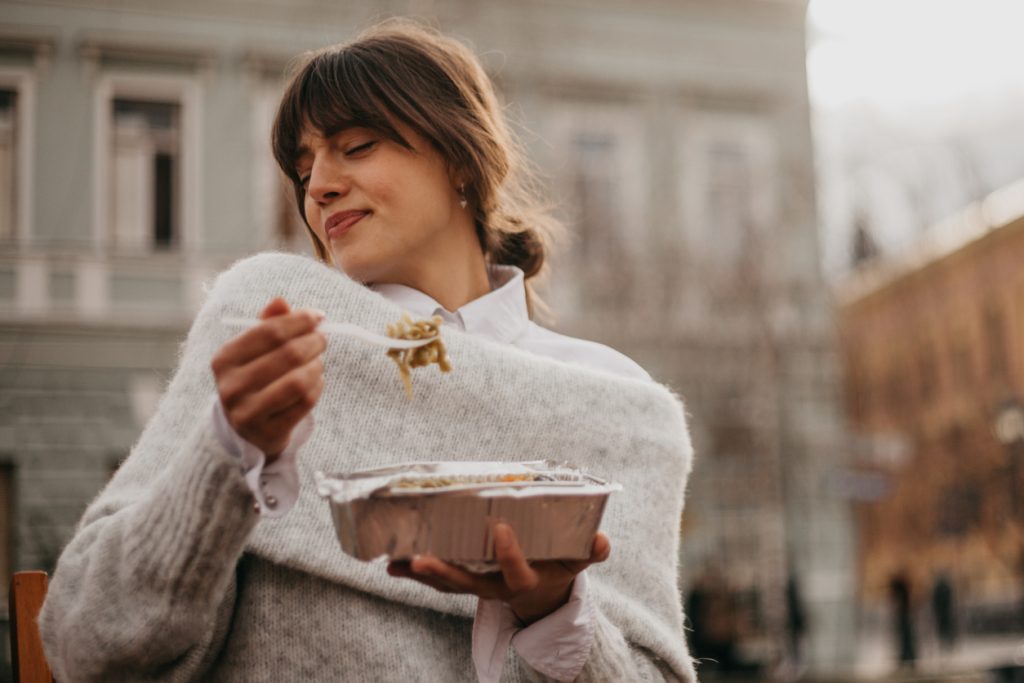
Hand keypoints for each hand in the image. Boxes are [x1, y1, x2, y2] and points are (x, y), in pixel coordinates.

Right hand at [211, 297, 326, 458]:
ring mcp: (247, 413)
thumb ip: (267, 324)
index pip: (269, 331)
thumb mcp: (254, 350)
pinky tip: (316, 381)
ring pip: (299, 380)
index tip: (318, 316)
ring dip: (317, 366)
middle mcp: (231, 386)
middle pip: (288, 354)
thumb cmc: (255, 378)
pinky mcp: (268, 432)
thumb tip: (281, 301)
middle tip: (322, 338)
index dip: (299, 321)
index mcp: (224, 359)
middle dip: (314, 342)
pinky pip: (306, 402)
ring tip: (318, 361)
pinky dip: (318, 387)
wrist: (247, 429)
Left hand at [387, 523, 610, 624]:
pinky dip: (413, 574)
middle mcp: (496, 588)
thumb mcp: (578, 562)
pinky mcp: (463, 583)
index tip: (502, 529)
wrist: (543, 597)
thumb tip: (601, 540)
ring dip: (421, 575)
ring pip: (446, 585)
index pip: (515, 572)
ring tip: (395, 562)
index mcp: (524, 581)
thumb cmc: (558, 568)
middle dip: (445, 574)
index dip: (509, 554)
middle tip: (422, 560)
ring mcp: (477, 587)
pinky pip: (436, 582)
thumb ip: (591, 551)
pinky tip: (391, 564)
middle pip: (468, 584)